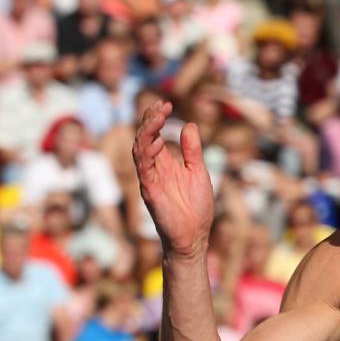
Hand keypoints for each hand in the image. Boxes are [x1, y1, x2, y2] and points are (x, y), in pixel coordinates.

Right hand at [132, 101, 214, 259]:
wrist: (194, 236)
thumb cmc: (196, 208)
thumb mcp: (199, 172)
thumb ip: (192, 150)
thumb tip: (190, 124)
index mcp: (165, 164)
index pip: (154, 135)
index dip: (157, 119)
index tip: (166, 103)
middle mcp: (154, 169)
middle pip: (144, 138)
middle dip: (150, 119)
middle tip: (161, 105)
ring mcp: (150, 178)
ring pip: (140, 149)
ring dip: (148, 131)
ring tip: (158, 115)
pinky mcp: (149, 190)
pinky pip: (143, 167)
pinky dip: (148, 152)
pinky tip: (158, 139)